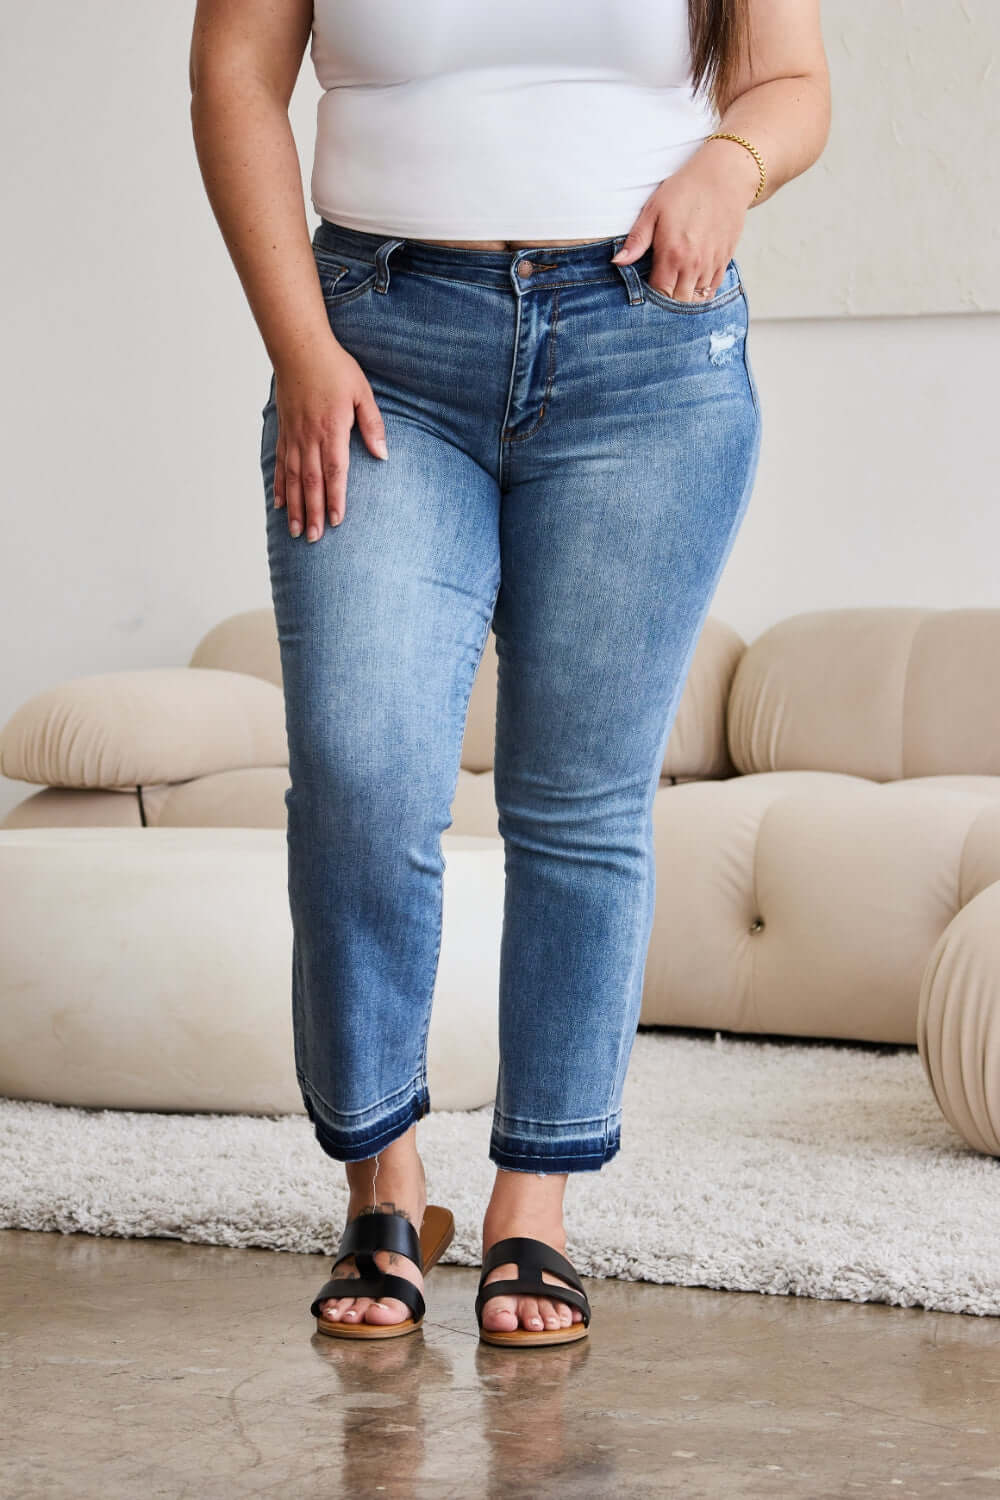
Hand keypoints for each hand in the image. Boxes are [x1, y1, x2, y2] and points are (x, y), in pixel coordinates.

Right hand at [271, 339, 387, 541]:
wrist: (299, 348)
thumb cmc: (335, 369)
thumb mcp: (362, 392)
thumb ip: (373, 425)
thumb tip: (382, 455)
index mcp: (331, 429)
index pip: (335, 472)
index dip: (336, 498)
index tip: (337, 521)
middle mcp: (309, 437)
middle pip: (311, 482)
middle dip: (314, 513)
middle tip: (314, 539)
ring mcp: (294, 436)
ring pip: (292, 479)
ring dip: (296, 507)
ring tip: (296, 531)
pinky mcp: (284, 432)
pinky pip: (280, 465)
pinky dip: (280, 487)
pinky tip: (281, 506)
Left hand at [610, 143, 757, 301]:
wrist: (725, 176)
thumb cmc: (686, 190)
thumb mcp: (654, 210)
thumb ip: (637, 240)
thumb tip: (618, 262)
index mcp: (673, 254)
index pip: (659, 293)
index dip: (651, 297)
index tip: (646, 288)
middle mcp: (694, 264)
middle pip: (679, 302)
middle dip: (667, 302)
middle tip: (659, 290)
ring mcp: (712, 264)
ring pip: (697, 299)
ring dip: (685, 297)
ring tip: (675, 286)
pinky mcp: (725, 259)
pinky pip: (712, 288)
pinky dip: (701, 290)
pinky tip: (692, 280)